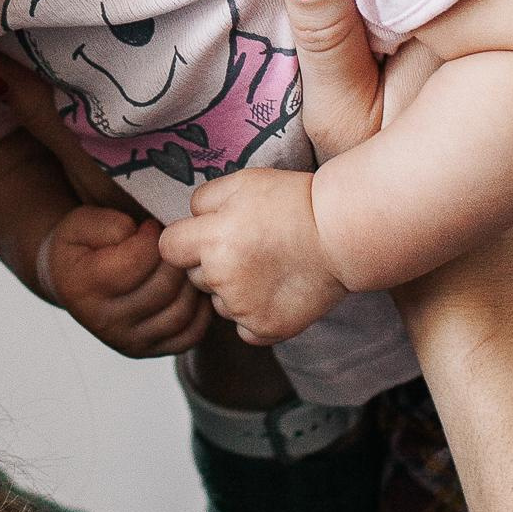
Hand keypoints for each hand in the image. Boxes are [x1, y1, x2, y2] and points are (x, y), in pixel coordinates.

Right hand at [39, 202, 211, 357]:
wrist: (69, 281)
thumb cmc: (81, 247)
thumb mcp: (81, 222)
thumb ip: (108, 224)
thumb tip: (143, 235)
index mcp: (83, 286)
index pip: (138, 260)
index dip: (154, 236)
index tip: (150, 227)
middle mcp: (104, 321)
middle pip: (163, 288)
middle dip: (177, 258)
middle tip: (173, 245)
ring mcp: (126, 341)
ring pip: (180, 313)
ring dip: (191, 283)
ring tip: (181, 264)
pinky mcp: (146, 350)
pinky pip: (188, 336)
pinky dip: (200, 312)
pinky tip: (190, 288)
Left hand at [155, 0, 385, 344]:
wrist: (431, 266)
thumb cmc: (398, 174)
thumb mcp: (357, 97)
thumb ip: (326, 28)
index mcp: (240, 210)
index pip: (196, 208)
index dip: (229, 197)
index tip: (266, 195)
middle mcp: (228, 267)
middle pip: (192, 247)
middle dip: (230, 232)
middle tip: (285, 221)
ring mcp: (246, 308)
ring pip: (216, 286)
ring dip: (245, 269)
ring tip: (297, 248)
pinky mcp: (267, 333)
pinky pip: (244, 318)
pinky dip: (266, 303)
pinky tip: (301, 278)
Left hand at [157, 168, 347, 344]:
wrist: (343, 233)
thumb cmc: (294, 202)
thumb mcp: (243, 182)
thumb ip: (203, 200)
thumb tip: (188, 219)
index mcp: (212, 239)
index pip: (169, 248)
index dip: (185, 240)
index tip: (206, 236)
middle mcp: (222, 277)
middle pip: (195, 277)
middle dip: (212, 264)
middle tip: (249, 248)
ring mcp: (244, 309)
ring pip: (220, 303)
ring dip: (234, 290)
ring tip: (269, 267)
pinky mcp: (266, 329)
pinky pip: (244, 328)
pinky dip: (255, 315)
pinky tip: (276, 293)